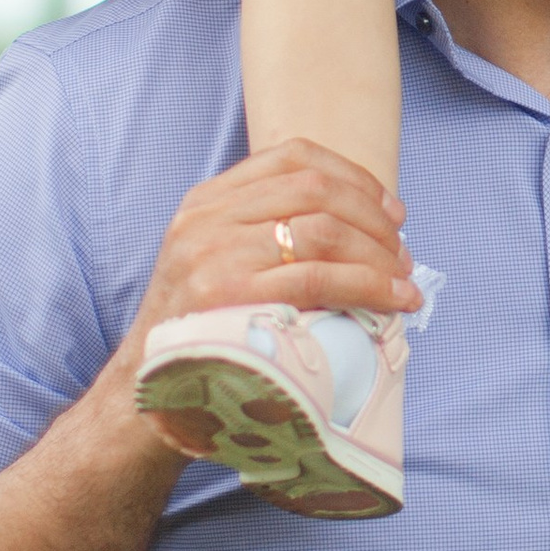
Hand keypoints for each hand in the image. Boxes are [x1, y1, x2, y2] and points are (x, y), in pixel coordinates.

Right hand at [123, 144, 419, 452]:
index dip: (354, 177)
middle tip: (403, 252)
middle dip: (373, 218)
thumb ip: (265, 232)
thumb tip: (362, 223)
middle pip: (315, 189)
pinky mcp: (227, 296)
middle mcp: (205, 219)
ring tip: (404, 280)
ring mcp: (212, 255)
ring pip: (323, 231)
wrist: (145, 392)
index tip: (390, 209)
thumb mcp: (216, 262)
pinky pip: (317, 279)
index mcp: (205, 201)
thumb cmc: (201, 331)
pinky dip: (369, 286)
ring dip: (378, 254)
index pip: (293, 157)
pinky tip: (396, 300)